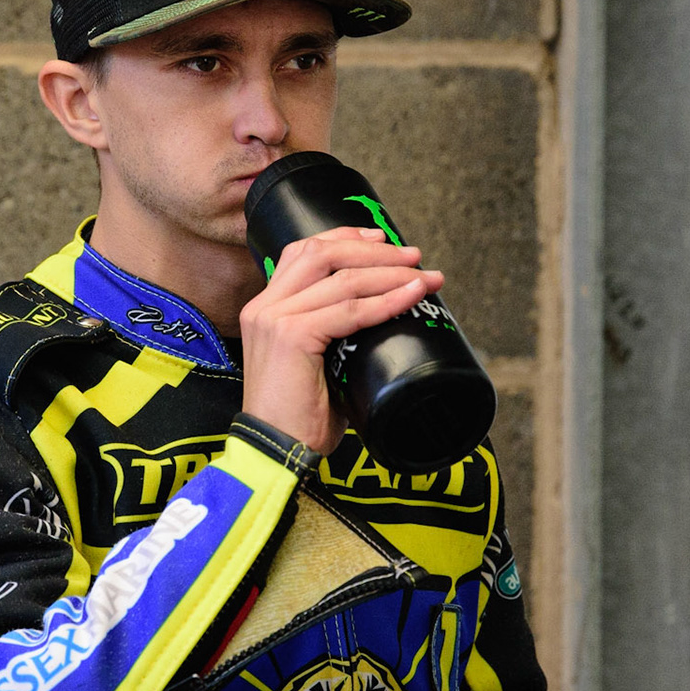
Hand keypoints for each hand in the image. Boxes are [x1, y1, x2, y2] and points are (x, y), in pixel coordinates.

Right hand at [238, 225, 441, 453]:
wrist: (273, 453)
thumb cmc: (298, 419)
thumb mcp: (314, 365)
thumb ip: (333, 336)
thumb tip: (380, 321)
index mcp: (265, 308)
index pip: (303, 252)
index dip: (345, 238)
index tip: (382, 239)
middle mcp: (265, 306)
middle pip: (323, 253)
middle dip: (374, 250)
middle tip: (413, 256)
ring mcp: (276, 318)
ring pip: (343, 278)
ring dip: (391, 273)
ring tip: (424, 277)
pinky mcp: (292, 336)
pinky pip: (350, 310)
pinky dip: (387, 301)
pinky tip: (412, 296)